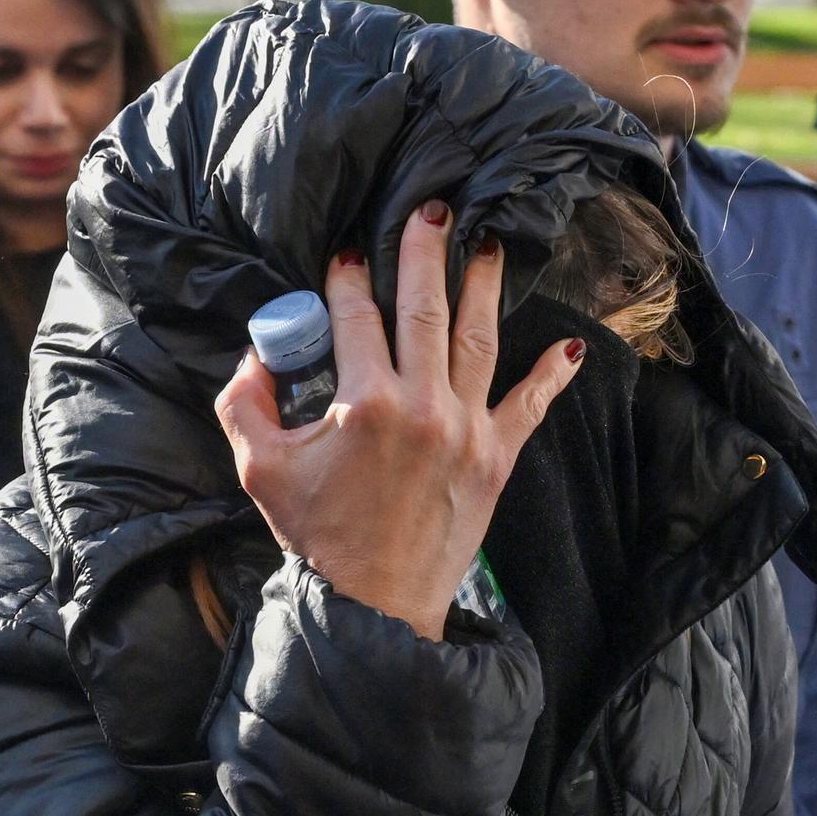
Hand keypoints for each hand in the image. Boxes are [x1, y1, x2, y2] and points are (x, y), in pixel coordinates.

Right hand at [215, 200, 586, 639]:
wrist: (374, 607)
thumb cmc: (318, 537)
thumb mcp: (261, 469)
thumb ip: (244, 404)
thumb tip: (254, 356)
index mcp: (364, 403)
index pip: (356, 317)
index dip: (348, 280)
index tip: (348, 255)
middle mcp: (423, 406)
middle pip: (425, 309)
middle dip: (426, 252)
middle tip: (434, 208)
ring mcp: (466, 429)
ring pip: (479, 339)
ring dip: (483, 287)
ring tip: (489, 244)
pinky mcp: (496, 457)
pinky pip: (530, 406)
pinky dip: (552, 376)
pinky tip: (572, 347)